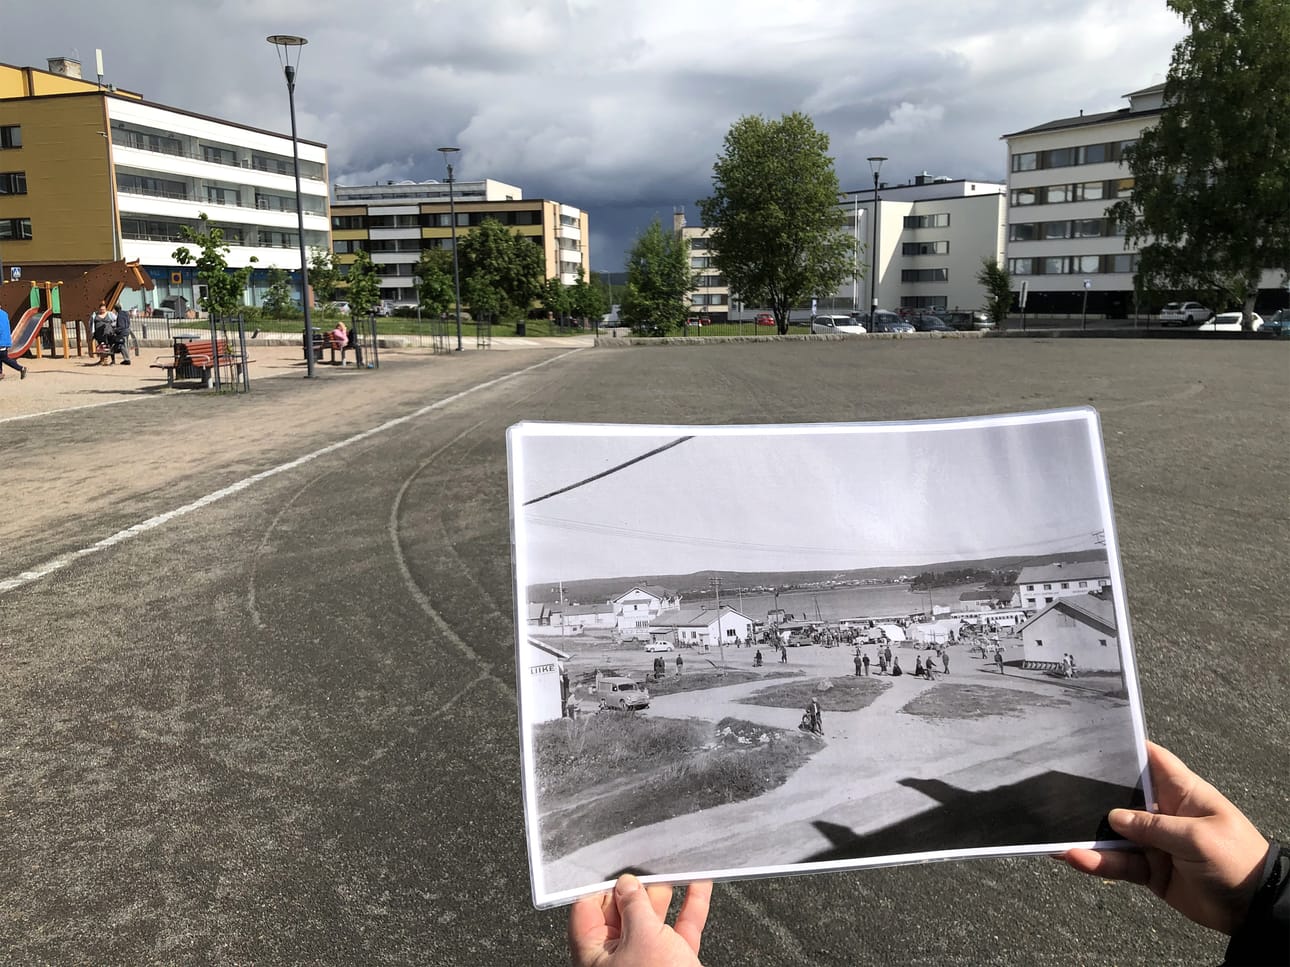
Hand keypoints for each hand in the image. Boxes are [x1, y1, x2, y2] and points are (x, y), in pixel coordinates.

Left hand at [568, 874, 710, 966]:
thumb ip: (634, 905)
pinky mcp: (673, 966)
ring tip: (674, 868)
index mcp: (592, 957)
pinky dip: (689, 909)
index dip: (602, 887)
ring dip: (666, 895)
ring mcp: (645, 963)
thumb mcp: (642, 937)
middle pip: (621, 914)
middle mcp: (616, 961)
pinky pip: (679, 932)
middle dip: (637, 888)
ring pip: (653, 921)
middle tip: (648, 864)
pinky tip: (699, 887)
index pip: (587, 912)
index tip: (618, 866)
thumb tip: (627, 884)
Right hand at [1061, 741, 1268, 933]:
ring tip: (1060, 839)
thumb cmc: (1237, 860)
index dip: (1127, 748)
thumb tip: (1114, 818)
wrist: (1253, 909)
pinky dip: (1097, 862)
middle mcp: (1164, 814)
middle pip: (1122, 798)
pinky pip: (1118, 863)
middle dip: (1094, 795)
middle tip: (1060, 790)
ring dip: (1090, 837)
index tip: (1094, 740)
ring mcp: (1155, 842)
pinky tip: (1077, 858)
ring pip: (1114, 835)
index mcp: (1183, 793)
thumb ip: (1153, 826)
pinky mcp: (1149, 870)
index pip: (1152, 760)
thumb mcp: (1197, 837)